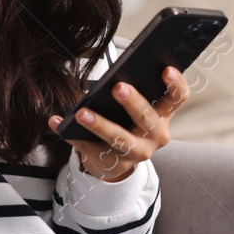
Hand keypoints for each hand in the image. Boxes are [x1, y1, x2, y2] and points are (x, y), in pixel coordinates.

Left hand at [49, 67, 189, 182]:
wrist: (117, 159)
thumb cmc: (127, 121)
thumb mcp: (137, 106)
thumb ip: (135, 89)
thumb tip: (115, 71)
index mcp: (164, 114)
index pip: (178, 98)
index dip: (175, 84)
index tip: (165, 69)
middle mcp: (155, 135)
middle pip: (147, 118)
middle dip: (133, 102)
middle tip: (118, 87)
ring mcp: (136, 152)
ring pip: (119, 139)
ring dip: (100, 125)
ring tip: (81, 113)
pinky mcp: (113, 164)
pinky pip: (90, 148)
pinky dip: (71, 135)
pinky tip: (56, 122)